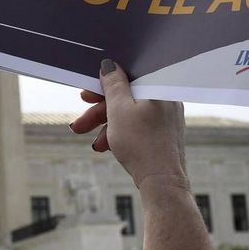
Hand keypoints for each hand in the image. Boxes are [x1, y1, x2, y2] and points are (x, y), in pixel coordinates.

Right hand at [70, 59, 186, 188]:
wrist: (163, 183)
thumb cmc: (142, 144)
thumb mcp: (119, 110)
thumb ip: (113, 84)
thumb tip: (109, 65)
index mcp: (159, 88)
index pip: (128, 76)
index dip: (104, 84)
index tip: (86, 95)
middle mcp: (167, 99)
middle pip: (127, 97)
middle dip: (100, 111)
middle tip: (80, 123)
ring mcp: (168, 118)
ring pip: (131, 114)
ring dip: (107, 126)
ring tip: (92, 142)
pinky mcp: (165, 134)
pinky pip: (139, 126)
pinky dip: (122, 134)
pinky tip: (107, 147)